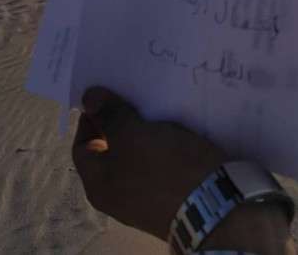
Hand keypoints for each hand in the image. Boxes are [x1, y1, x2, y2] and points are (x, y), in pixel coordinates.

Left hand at [72, 87, 226, 240]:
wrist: (215, 202)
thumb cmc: (164, 166)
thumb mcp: (132, 134)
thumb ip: (109, 115)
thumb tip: (87, 98)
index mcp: (98, 184)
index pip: (81, 146)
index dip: (91, 118)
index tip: (109, 95)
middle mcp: (117, 195)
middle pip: (111, 150)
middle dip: (121, 121)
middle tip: (135, 96)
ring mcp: (145, 196)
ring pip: (138, 154)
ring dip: (145, 130)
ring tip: (157, 107)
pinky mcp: (172, 193)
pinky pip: (160, 162)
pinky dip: (164, 143)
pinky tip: (176, 127)